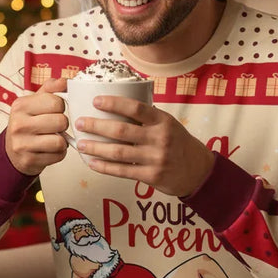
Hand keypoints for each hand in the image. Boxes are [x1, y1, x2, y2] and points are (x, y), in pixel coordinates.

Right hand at [6, 78, 68, 175]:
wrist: (12, 151)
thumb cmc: (28, 123)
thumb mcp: (34, 102)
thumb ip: (50, 89)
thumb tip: (65, 81)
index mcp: (20, 105)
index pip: (56, 102)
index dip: (60, 107)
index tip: (52, 111)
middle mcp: (18, 124)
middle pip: (61, 121)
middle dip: (62, 124)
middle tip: (54, 126)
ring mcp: (22, 144)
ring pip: (60, 141)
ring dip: (62, 141)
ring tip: (52, 138)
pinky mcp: (29, 160)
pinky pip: (58, 155)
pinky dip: (59, 153)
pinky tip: (49, 150)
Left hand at [74, 95, 214, 196]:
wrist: (197, 170)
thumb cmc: (177, 142)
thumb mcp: (168, 124)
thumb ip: (147, 118)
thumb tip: (115, 105)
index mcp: (163, 121)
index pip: (136, 108)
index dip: (114, 103)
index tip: (96, 101)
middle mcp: (160, 139)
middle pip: (121, 131)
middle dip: (96, 126)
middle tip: (80, 122)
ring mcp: (155, 158)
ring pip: (119, 152)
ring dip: (96, 148)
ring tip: (80, 144)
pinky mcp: (151, 176)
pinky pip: (122, 171)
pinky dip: (104, 167)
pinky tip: (92, 163)